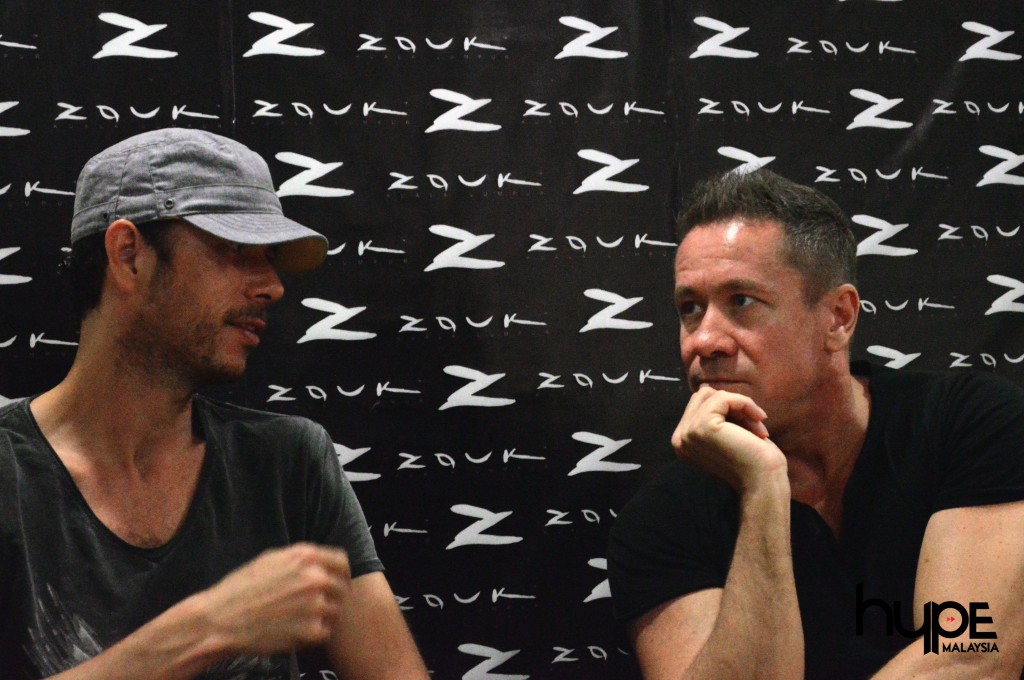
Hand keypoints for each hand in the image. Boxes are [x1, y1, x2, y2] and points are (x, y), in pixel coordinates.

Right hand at [197, 543, 351, 655]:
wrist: (219, 620)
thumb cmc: (240, 589)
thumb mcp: (271, 559)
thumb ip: (301, 559)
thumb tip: (321, 563)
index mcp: (306, 556)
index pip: (342, 562)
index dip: (340, 573)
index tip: (336, 581)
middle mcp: (315, 578)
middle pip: (341, 588)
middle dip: (331, 597)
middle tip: (312, 607)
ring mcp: (316, 605)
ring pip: (334, 612)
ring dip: (322, 617)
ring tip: (296, 620)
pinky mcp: (312, 630)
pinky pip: (325, 633)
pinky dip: (312, 636)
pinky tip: (292, 632)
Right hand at [671, 385, 787, 494]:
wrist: (764, 483)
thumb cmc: (753, 461)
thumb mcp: (726, 433)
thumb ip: (713, 415)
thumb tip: (705, 388)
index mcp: (683, 442)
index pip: (698, 404)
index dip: (727, 409)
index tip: (748, 430)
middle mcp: (679, 439)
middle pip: (702, 395)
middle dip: (732, 405)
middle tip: (753, 426)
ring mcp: (688, 433)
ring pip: (713, 395)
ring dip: (742, 407)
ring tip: (757, 429)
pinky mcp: (702, 427)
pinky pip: (724, 398)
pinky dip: (745, 404)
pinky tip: (759, 421)